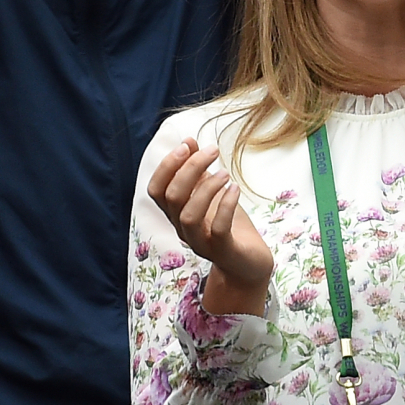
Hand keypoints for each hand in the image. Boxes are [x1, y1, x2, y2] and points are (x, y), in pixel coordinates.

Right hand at [148, 137, 272, 316]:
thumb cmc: (228, 225)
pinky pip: (218, 229)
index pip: (156, 189)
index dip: (167, 165)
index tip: (188, 145)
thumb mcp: (212, 192)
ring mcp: (201, 242)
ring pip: (188, 215)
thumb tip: (188, 141)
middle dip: (190, 168)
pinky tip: (235, 189)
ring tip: (225, 173)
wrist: (249, 263)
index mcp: (175, 213)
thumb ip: (197, 171)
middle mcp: (183, 229)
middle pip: (171, 197)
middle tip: (213, 151)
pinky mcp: (223, 251)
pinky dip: (226, 205)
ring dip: (206, 187)